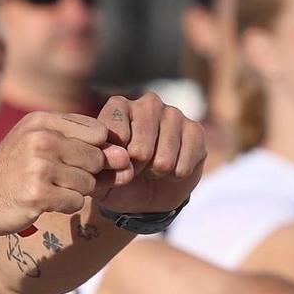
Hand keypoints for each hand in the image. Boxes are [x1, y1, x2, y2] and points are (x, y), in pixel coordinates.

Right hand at [0, 113, 124, 234]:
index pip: (98, 132)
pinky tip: (46, 202)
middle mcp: (41, 139)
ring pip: (88, 183)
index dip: (98, 150)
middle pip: (96, 159)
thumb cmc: (14, 169)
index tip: (81, 161)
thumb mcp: (40, 142)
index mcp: (42, 121)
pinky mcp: (37, 194)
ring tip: (51, 188)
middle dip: (88, 174)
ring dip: (76, 191)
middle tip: (62, 178)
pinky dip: (66, 206)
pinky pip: (75, 202)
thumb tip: (125, 159)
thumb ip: (83, 144)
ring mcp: (38, 166)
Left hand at [89, 93, 205, 214]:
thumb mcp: (98, 176)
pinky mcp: (196, 130)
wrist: (147, 190)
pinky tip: (171, 169)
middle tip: (136, 166)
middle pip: (140, 148)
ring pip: (164, 159)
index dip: (116, 157)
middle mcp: (148, 104)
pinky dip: (175, 176)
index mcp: (118, 106)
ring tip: (152, 167)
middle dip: (136, 168)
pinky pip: (184, 165)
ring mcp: (174, 114)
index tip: (115, 162)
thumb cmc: (117, 176)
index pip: (114, 129)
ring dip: (156, 172)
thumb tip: (119, 158)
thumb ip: (97, 165)